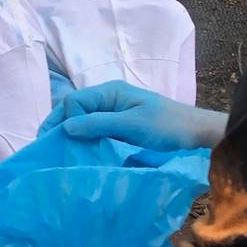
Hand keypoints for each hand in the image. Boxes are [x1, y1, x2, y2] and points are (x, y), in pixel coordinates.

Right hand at [43, 80, 225, 150]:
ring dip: (72, 136)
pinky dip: (85, 141)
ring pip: (83, 122)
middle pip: (75, 110)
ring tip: (61, 154)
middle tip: (48, 149)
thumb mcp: (132, 125)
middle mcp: (108, 100)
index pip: (74, 102)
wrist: (198, 135)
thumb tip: (66, 127)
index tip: (56, 141)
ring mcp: (114, 114)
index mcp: (110, 92)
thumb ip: (99, 124)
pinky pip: (95, 132)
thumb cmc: (168, 126)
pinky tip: (80, 154)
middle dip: (60, 127)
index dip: (63, 120)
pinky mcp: (119, 129)